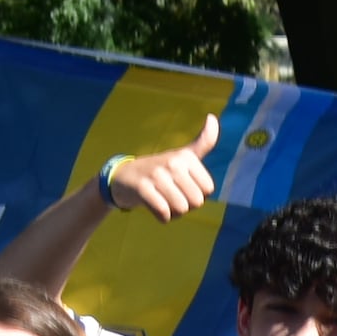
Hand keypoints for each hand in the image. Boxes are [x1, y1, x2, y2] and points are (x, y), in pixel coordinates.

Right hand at [101, 117, 219, 223]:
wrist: (124, 177)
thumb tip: (212, 117)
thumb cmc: (160, 169)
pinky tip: (156, 210)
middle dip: (186, 206)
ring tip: (163, 201)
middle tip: (172, 196)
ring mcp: (157, 175)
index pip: (208, 189)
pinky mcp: (143, 189)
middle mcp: (173, 162)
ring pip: (181, 209)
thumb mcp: (183, 155)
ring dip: (174, 213)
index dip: (197, 194)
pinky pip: (164, 213)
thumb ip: (203, 142)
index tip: (183, 186)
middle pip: (196, 202)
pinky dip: (162, 218)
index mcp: (186, 156)